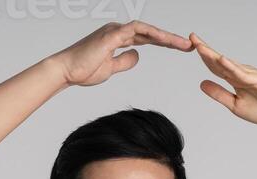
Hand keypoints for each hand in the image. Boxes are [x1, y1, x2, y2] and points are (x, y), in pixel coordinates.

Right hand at [51, 21, 192, 86]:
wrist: (66, 71)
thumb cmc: (83, 70)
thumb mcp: (111, 68)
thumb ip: (124, 61)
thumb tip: (137, 57)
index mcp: (118, 38)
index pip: (147, 39)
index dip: (164, 43)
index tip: (180, 50)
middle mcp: (118, 31)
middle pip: (150, 33)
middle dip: (171, 39)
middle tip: (189, 46)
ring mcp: (114, 31)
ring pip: (146, 29)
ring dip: (165, 36)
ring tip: (182, 44)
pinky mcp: (111, 35)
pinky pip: (135, 30)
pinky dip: (151, 33)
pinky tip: (164, 39)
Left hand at [190, 33, 256, 128]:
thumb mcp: (235, 104)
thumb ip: (219, 94)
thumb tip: (201, 84)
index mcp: (235, 78)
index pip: (216, 66)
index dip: (204, 56)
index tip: (191, 45)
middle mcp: (242, 72)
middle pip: (220, 61)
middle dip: (206, 50)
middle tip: (192, 38)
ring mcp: (252, 75)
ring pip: (230, 65)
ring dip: (215, 56)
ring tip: (201, 48)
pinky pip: (244, 74)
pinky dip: (233, 67)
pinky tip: (222, 60)